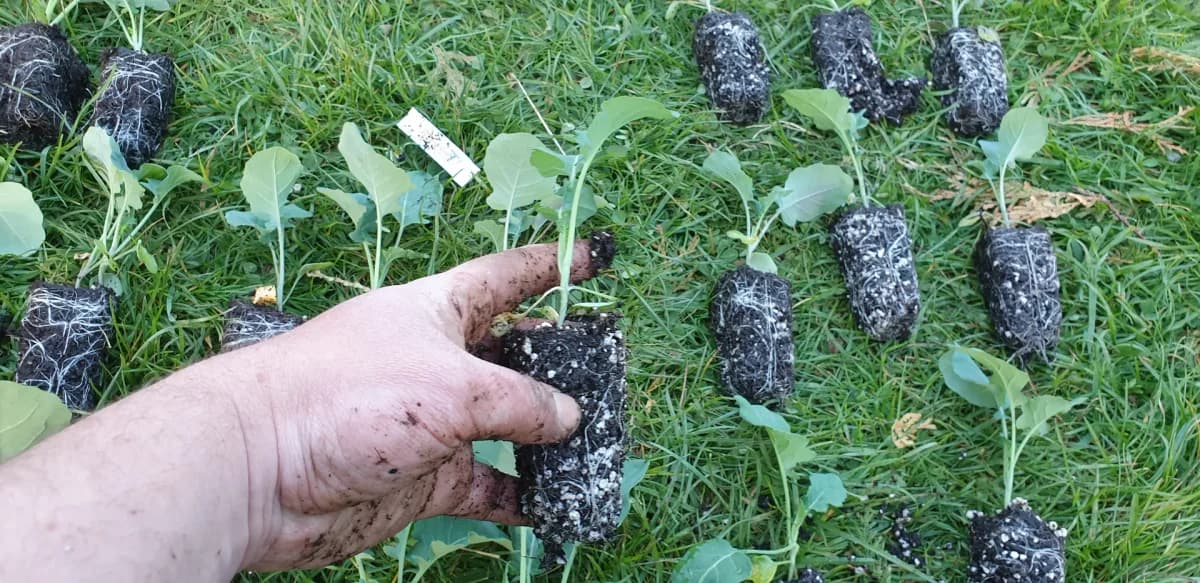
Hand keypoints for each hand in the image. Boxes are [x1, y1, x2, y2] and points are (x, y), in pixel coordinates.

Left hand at [228, 240, 603, 570]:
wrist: (260, 471)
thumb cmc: (349, 397)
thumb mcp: (452, 387)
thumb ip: (520, 402)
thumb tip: (568, 419)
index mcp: (437, 311)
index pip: (506, 278)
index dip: (551, 265)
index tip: (594, 258)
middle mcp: (436, 361)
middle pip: (513, 355)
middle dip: (560, 364)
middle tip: (607, 375)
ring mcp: (429, 422)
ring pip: (505, 425)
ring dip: (546, 438)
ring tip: (594, 446)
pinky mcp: (420, 476)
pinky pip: (485, 485)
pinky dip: (519, 495)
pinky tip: (554, 505)